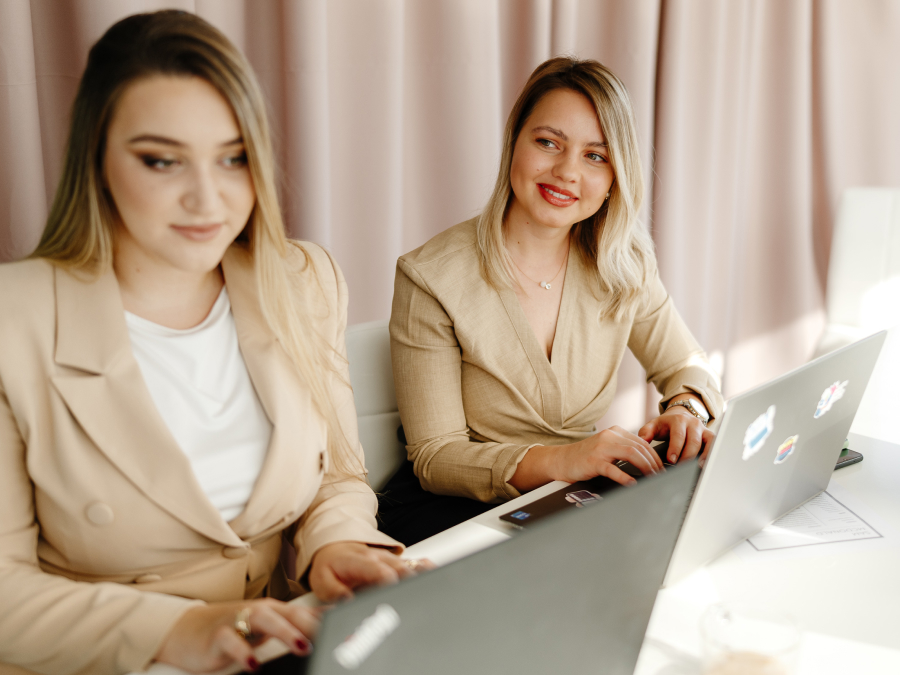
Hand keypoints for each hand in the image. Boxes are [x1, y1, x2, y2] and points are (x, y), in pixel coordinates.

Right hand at [154, 598, 319, 672]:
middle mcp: (260, 611)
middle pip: (290, 611)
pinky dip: (243, 651)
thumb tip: (327, 626)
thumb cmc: (234, 630)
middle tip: (331, 638)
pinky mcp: (218, 635)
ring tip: (303, 646)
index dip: (328, 620)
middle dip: (313, 623)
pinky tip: (253, 664)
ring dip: (286, 631)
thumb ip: (295, 628)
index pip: (306, 612)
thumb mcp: (268, 629)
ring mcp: (239, 620)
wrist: (187, 630)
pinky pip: (231, 640)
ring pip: (265, 618)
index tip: (349, 629)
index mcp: (276, 611)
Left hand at [308, 542, 431, 602]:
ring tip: (433, 580)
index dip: (387, 579)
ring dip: (421, 573)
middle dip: (409, 580)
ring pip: (410, 564)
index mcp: (360, 562)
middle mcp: (379, 558)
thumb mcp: (322, 581)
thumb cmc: (330, 565)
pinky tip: (434, 571)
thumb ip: (334, 593)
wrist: (334, 546)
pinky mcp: (397, 562)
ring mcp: (390, 559)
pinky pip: (415, 563)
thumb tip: (347, 602)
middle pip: (400, 568)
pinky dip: (425, 568)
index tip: (393, 587)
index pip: (377, 570)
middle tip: (417, 593)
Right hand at [510, 425, 664, 491]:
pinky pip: (613, 469)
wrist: (560, 460)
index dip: (656, 456)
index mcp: (615, 432)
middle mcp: (609, 436)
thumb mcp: (606, 449)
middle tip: (661, 477)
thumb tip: (648, 463)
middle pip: (640, 448)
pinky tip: (632, 484)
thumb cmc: (584, 458)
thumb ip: (624, 451)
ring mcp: (601, 448)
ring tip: (652, 480)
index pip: (642, 442)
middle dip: (654, 464)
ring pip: (631, 455)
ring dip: (645, 468)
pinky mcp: (593, 461)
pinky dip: (625, 477)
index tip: (663, 469)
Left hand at [638, 406, 714, 463]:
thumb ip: (646, 432)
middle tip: (680, 468)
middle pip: (693, 441)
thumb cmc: (665, 425)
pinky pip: (714, 444)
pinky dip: (711, 453)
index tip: (671, 460)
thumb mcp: (654, 425)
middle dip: (687, 456)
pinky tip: (705, 464)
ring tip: (696, 468)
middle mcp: (693, 423)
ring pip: (706, 442)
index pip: (678, 435)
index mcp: (678, 420)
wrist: (679, 416)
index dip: (675, 448)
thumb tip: (643, 441)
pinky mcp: (709, 435)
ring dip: (702, 456)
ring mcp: (703, 429)